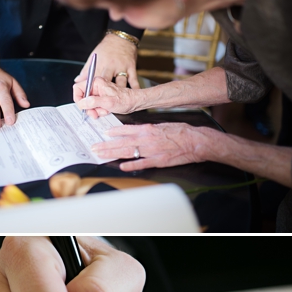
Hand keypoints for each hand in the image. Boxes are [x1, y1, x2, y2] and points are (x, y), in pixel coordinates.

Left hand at [74, 33, 139, 103]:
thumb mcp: (93, 57)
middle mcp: (109, 67)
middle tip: (100, 107)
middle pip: (105, 84)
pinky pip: (133, 79)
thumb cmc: (106, 48)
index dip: (89, 92)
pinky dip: (135, 87)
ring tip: (116, 104)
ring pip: (120, 83)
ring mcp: (121, 67)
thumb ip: (85, 70)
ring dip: (118, 94)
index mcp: (99, 66)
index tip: (87, 102)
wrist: (121, 37)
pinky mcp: (131, 67)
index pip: (92, 81)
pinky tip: (135, 94)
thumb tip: (77, 80)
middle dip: (103, 96)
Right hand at [76, 76, 141, 118]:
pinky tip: (106, 110)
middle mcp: (96, 86)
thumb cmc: (125, 100)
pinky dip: (99, 110)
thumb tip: (82, 103)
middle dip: (88, 107)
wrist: (135, 102)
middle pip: (83, 98)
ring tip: (104, 110)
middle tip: (94, 113)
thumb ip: (93, 102)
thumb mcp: (108, 102)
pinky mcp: (102, 98)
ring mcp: (99, 92)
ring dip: (95, 110)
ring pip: (89, 104)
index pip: (78, 88)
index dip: (78, 98)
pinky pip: (95, 106)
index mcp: (96, 82)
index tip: (82, 106)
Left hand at [91, 123, 214, 170]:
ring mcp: (151, 150)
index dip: (114, 133)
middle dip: (106, 145)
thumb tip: (134, 131)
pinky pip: (142, 163)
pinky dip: (131, 165)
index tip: (104, 133)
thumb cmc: (181, 132)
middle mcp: (147, 139)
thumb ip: (147, 129)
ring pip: (127, 152)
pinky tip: (121, 166)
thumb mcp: (162, 125)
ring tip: (100, 155)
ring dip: (112, 154)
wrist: (197, 141)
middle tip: (94, 147)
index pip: (126, 130)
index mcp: (148, 129)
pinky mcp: (158, 160)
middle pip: (122, 143)